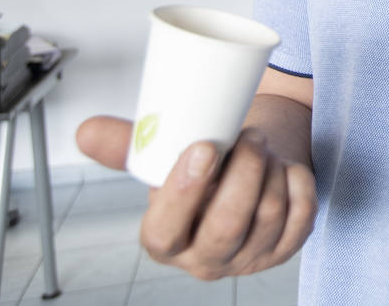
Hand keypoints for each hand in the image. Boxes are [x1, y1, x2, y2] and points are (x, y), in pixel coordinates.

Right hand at [76, 116, 315, 279]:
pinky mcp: (287, 246)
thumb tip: (86, 131)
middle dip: (242, 173)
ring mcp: (251, 257)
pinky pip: (302, 213)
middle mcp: (207, 258)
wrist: (243, 173)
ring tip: (261, 144)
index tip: (203, 148)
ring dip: (270, 169)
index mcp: (166, 240)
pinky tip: (286, 166)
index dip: (185, 192)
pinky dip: (298, 181)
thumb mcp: (160, 160)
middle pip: (227, 226)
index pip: (167, 231)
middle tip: (247, 137)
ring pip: (269, 214)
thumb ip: (126, 146)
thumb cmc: (202, 169)